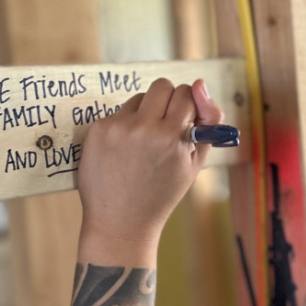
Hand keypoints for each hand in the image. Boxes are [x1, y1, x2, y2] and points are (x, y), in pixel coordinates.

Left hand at [76, 78, 223, 248]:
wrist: (122, 222)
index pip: (186, 93)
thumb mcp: (194, 164)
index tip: (184, 119)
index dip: (188, 105)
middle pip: (162, 86)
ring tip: (143, 144)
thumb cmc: (161, 194)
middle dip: (167, 99)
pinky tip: (124, 152)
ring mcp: (119, 128)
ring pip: (139, 98)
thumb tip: (200, 83)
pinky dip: (124, 127)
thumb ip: (207, 123)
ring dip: (145, 113)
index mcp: (173, 138)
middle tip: (165, 124)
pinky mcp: (98, 130)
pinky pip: (118, 113)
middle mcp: (146, 129)